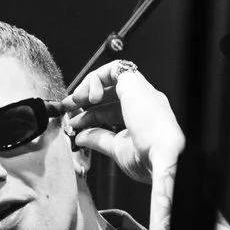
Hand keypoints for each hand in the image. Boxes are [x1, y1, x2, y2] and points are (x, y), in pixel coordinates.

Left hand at [62, 60, 183, 185]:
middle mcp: (144, 104)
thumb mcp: (118, 149)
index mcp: (143, 121)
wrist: (162, 158)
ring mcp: (141, 92)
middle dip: (85, 100)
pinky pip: (113, 69)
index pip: (114, 111)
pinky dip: (95, 79)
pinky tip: (88, 97)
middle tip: (67, 109)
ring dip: (87, 88)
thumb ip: (99, 139)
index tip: (74, 124)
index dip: (91, 116)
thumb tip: (80, 136)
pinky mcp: (135, 83)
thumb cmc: (149, 160)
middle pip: (111, 95)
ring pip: (112, 78)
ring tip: (72, 102)